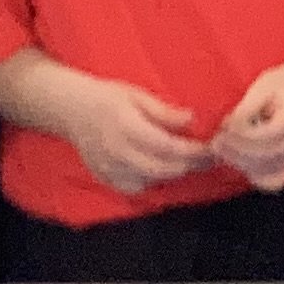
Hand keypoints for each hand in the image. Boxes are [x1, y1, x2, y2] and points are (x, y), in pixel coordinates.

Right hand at [58, 74, 211, 196]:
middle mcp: (117, 152)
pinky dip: (152, 181)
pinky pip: (135, 188)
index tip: (212, 148)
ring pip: (151, 182)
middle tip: (209, 158)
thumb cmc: (107, 97)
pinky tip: (161, 169)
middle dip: (190, 165)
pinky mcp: (105, 178)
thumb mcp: (138, 95)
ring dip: (173, 174)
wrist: (71, 110)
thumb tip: (192, 120)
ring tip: (189, 161)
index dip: (193, 151)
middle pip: (162, 169)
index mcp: (126, 127)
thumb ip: (165, 112)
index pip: (167, 147)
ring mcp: (109, 169)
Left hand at [211, 58, 283, 190]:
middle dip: (237, 152)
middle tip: (216, 142)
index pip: (269, 135)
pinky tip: (238, 161)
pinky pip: (272, 180)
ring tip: (222, 150)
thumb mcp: (261, 88)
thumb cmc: (278, 86)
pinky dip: (254, 174)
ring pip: (267, 171)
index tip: (221, 132)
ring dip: (241, 163)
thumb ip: (246, 110)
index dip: (242, 137)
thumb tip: (228, 129)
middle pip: (267, 156)